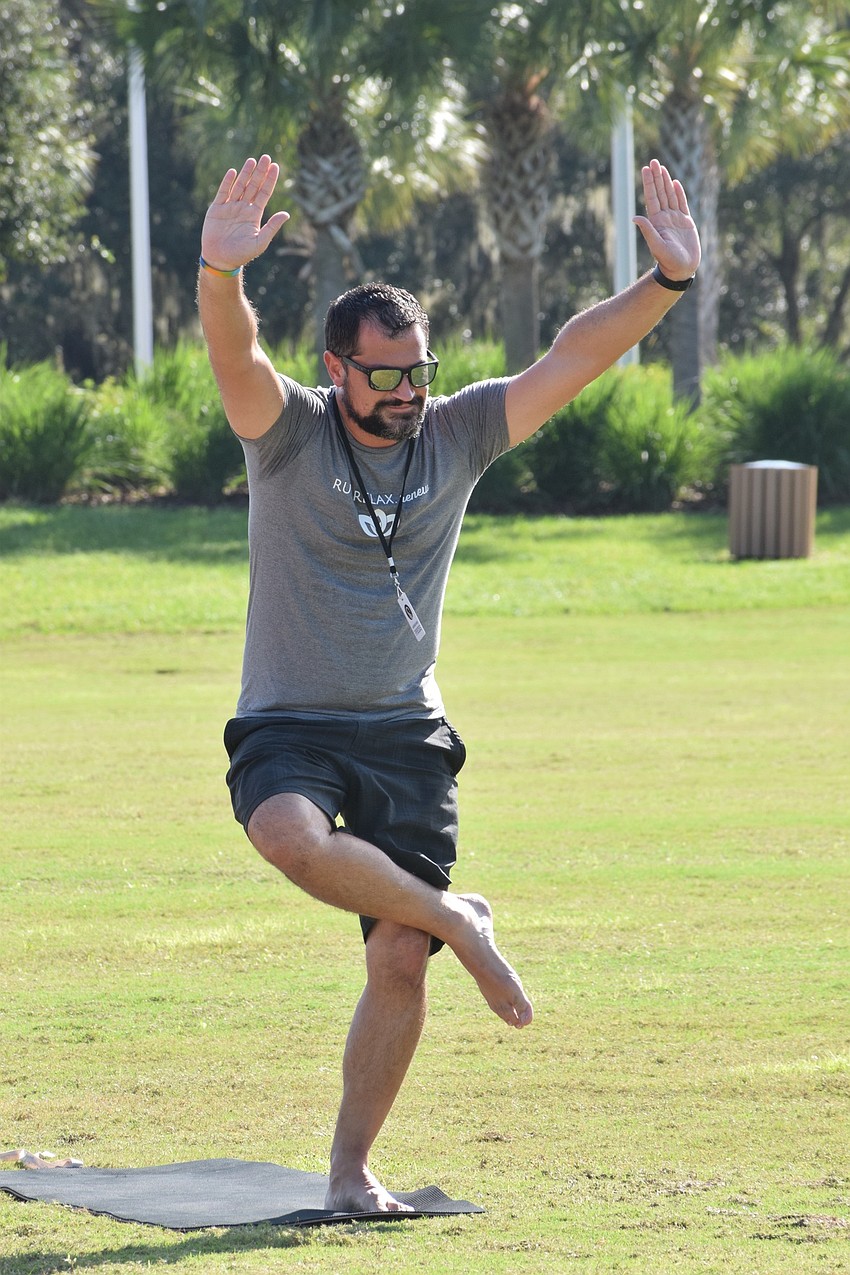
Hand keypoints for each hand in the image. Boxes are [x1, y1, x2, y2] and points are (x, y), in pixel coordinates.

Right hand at [201, 155, 289, 271]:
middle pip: (253, 186)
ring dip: (246, 173)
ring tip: (252, 160)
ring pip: (239, 186)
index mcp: (254, 215)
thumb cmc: (241, 254)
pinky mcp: (217, 209)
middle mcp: (243, 208)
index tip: (276, 167)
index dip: (270, 180)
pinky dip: (227, 182)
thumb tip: (287, 214)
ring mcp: (230, 207)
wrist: (220, 259)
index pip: (264, 193)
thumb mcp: (260, 242)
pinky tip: (233, 172)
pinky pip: (223, 192)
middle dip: (260, 172)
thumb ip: (272, 227)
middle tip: (266, 157)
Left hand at [633, 158, 700, 280]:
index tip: (645, 169)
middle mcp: (664, 218)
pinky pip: (682, 203)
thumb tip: (634, 217)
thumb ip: (647, 230)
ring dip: (665, 181)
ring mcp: (675, 219)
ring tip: (661, 168)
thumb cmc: (669, 261)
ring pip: (670, 195)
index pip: (652, 197)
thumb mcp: (657, 245)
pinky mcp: (686, 222)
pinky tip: (675, 183)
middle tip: (653, 161)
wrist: (682, 269)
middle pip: (660, 193)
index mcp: (656, 222)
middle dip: (656, 177)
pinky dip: (678, 193)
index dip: (649, 183)